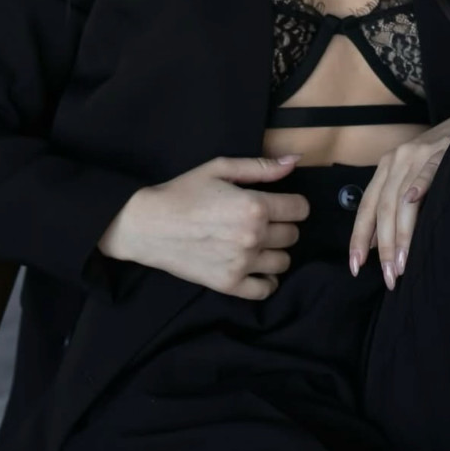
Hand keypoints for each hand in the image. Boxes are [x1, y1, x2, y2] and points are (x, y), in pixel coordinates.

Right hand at [97, 153, 310, 298]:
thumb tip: (295, 161)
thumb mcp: (220, 168)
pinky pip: (265, 289)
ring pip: (283, 262)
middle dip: (282, 225)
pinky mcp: (229, 284)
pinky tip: (255, 266)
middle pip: (293, 235)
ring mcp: (242, 263)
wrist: (149, 225)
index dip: (292, 203)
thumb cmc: (184, 192)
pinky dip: (266, 279)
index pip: (300, 209)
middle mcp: (252, 237)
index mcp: (254, 206)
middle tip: (261, 220)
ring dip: (274, 251)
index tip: (280, 203)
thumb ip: (261, 166)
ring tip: (255, 241)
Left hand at [348, 109, 449, 289]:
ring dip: (401, 233)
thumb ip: (391, 206)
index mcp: (385, 168)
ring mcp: (418, 154)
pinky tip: (414, 202)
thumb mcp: (409, 177)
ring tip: (402, 263)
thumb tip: (373, 244)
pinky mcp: (442, 151)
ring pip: (402, 197)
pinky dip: (419, 185)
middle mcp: (396, 160)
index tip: (355, 267)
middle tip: (389, 276)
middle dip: (384, 245)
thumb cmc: (438, 158)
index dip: (359, 237)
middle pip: (383, 207)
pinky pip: (428, 171)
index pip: (366, 207)